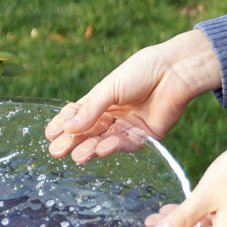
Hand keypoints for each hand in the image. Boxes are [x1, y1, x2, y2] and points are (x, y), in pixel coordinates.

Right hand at [46, 29, 220, 163]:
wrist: (176, 71)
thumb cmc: (142, 70)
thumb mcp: (110, 88)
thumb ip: (90, 110)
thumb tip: (67, 128)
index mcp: (101, 100)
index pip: (77, 115)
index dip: (63, 124)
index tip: (49, 134)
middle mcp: (113, 115)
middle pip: (88, 132)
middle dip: (72, 142)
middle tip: (56, 151)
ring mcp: (127, 126)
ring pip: (104, 141)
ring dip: (90, 149)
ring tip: (77, 156)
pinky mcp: (144, 136)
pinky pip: (125, 144)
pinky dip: (113, 147)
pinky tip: (101, 148)